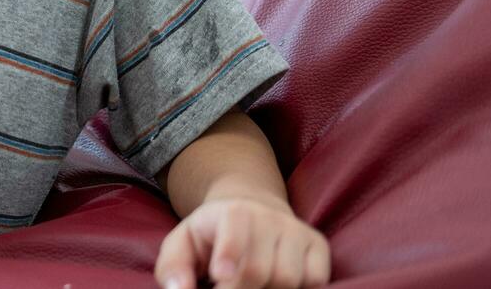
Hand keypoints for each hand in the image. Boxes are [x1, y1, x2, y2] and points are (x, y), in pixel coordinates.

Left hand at [154, 194, 330, 288]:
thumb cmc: (212, 234)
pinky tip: (276, 285)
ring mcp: (297, 231)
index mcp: (234, 212)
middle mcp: (270, 217)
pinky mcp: (318, 246)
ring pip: (289, 279)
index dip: (230, 254)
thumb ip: (173, 267)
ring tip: (252, 286)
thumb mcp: (183, 242)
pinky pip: (316, 281)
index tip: (219, 275)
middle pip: (261, 269)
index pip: (236, 233)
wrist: (251, 209)